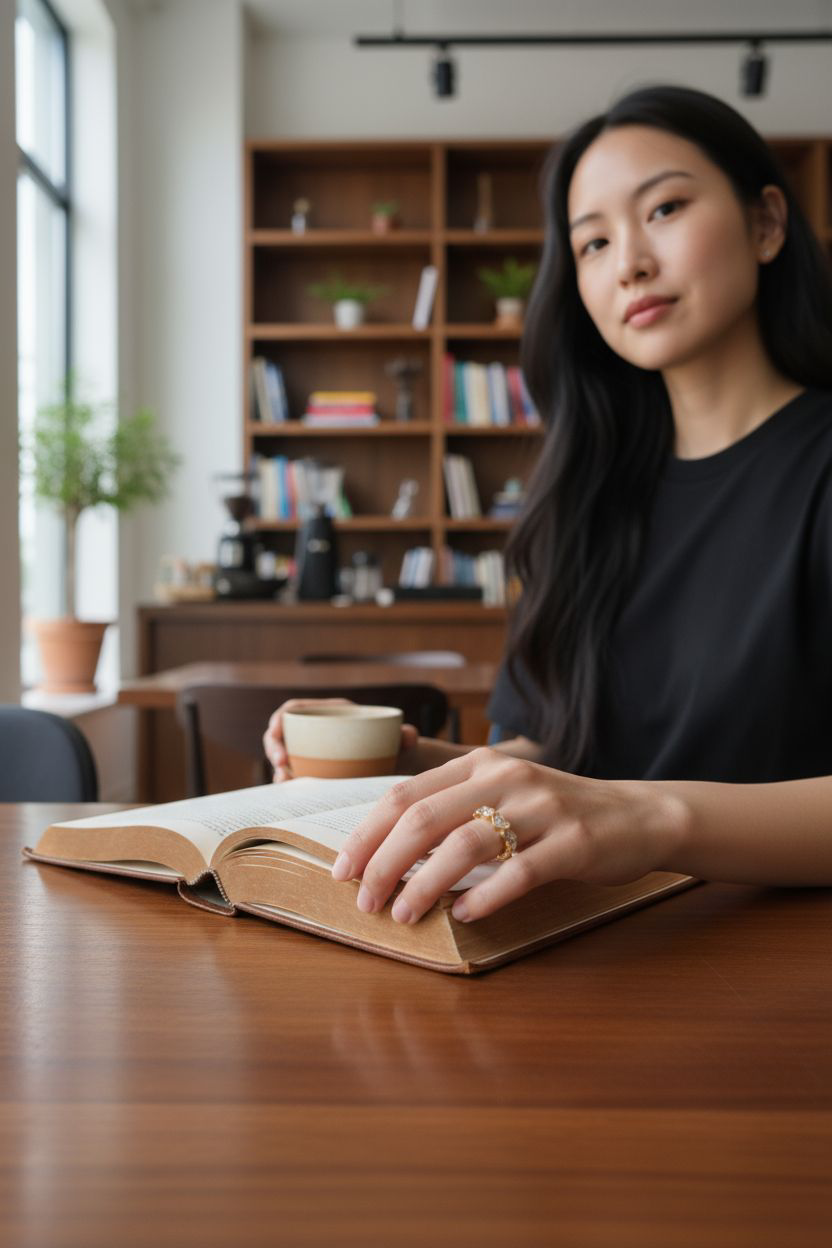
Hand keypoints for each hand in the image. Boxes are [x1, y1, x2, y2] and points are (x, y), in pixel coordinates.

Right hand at [263, 698, 418, 782]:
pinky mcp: (314, 776)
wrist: (397, 768)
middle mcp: (316, 733)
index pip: (294, 710)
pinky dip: (291, 788)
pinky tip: (293, 798)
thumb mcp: (400, 740)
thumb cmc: (395, 747)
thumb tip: (407, 736)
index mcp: (330, 714)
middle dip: (274, 749)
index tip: (276, 731)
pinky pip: (295, 780)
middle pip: (282, 736)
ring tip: (285, 783)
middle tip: (282, 766)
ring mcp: (312, 756)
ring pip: (285, 761)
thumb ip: (406, 735)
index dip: (279, 719)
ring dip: (279, 772)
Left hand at [331, 747, 689, 922]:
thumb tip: (386, 854)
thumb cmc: (557, 814)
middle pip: (425, 819)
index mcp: (479, 765)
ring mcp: (542, 808)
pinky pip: (520, 872)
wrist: (638, 816)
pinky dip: (486, 896)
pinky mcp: (574, 841)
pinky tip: (465, 916)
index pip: (405, 795)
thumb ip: (454, 810)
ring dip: (425, 884)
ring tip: (405, 915)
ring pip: (465, 844)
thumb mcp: (502, 795)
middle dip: (385, 863)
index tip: (342, 870)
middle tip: (365, 901)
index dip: (367, 834)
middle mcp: (505, 778)